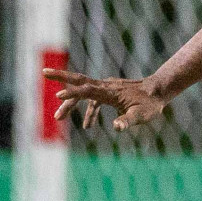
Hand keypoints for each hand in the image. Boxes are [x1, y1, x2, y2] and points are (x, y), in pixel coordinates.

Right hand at [44, 68, 168, 130]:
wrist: (159, 92)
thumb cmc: (151, 104)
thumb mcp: (141, 116)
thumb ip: (128, 121)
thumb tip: (116, 128)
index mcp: (109, 91)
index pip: (87, 90)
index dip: (73, 93)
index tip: (58, 95)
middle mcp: (104, 86)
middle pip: (79, 80)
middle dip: (60, 76)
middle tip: (43, 72)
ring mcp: (106, 88)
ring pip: (83, 92)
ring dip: (70, 102)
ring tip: (57, 117)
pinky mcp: (109, 92)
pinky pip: (93, 101)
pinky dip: (88, 111)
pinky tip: (87, 126)